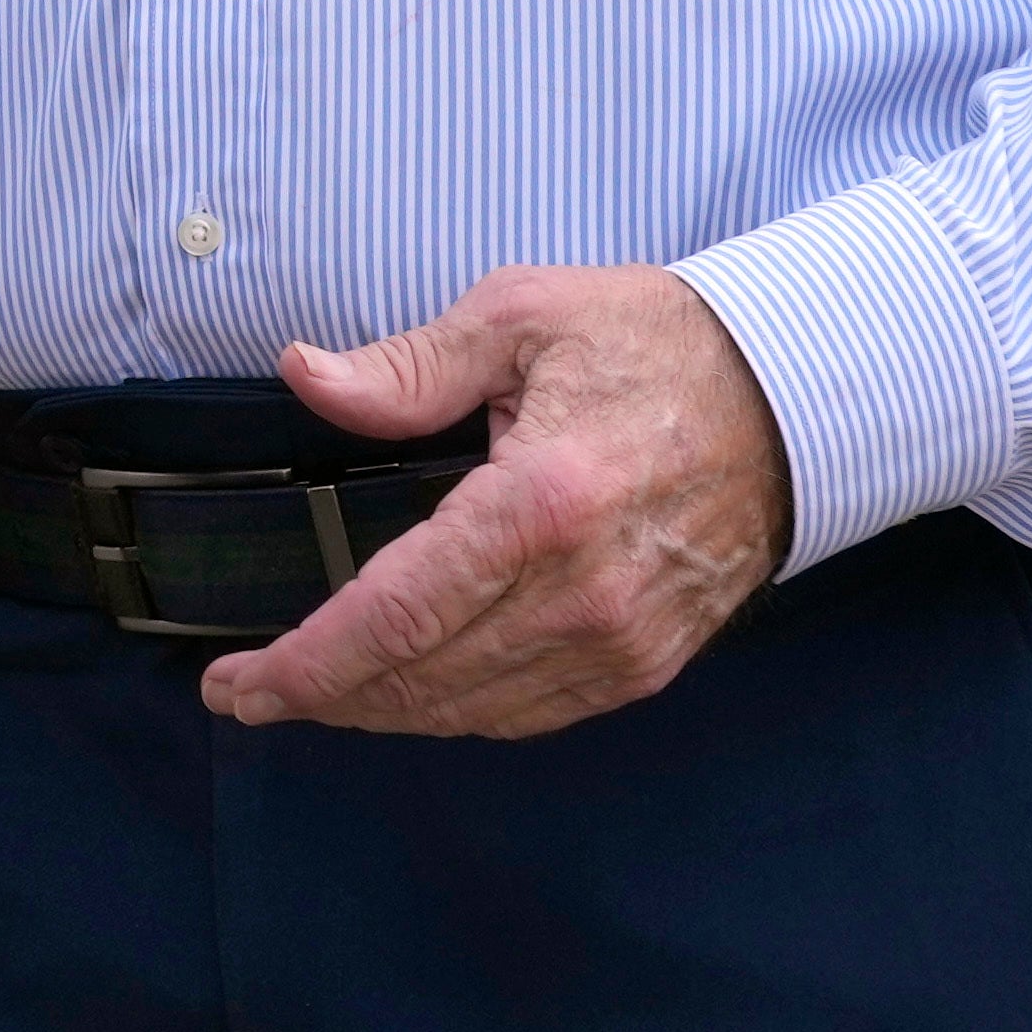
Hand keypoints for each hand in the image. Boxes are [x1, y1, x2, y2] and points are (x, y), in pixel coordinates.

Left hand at [198, 264, 789, 740]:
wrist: (795, 397)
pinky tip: (410, 692)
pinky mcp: (649, 663)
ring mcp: (623, 640)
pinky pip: (530, 715)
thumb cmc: (653, 343)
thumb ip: (406, 367)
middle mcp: (583, 592)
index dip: (305, 666)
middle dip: (322, 698)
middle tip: (250, 695)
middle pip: (421, 680)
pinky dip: (457, 712)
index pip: (394, 617)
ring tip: (317, 693)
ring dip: (383, 712)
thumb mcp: (521, 317)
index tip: (236, 686)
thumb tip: (304, 374)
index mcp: (540, 502)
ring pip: (470, 712)